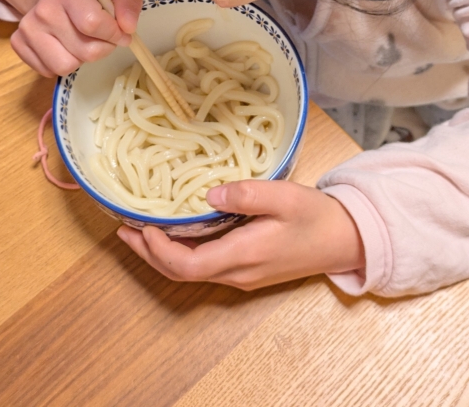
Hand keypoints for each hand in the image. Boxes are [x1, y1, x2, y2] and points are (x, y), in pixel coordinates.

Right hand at [0, 0, 141, 75]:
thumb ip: (127, 2)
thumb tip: (128, 28)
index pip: (92, 23)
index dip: (114, 34)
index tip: (121, 33)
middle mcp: (42, 10)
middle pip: (85, 51)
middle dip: (103, 48)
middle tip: (103, 37)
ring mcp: (27, 29)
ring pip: (66, 66)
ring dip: (82, 59)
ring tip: (83, 41)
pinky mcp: (19, 45)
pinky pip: (50, 72)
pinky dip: (65, 63)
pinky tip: (66, 46)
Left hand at [117, 180, 364, 289]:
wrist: (343, 240)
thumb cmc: (314, 217)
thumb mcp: (283, 196)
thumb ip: (245, 194)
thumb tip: (209, 195)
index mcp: (242, 256)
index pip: (186, 264)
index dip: (157, 249)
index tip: (142, 225)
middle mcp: (236, 273)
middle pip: (180, 272)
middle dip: (149, 252)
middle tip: (124, 228)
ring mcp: (241, 274)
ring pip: (190, 271)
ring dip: (161, 253)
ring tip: (140, 230)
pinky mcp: (246, 268)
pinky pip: (203, 265)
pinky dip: (180, 251)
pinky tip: (175, 233)